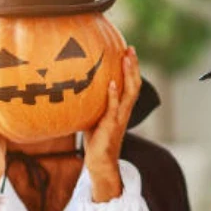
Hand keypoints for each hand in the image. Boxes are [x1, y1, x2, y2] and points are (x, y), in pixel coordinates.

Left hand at [83, 47, 141, 201]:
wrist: (100, 161)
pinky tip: (111, 83)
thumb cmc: (96, 139)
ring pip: (129, 93)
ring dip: (128, 75)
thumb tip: (76, 86)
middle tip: (130, 49)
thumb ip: (92, 102)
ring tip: (126, 59)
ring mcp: (119, 118)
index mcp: (122, 108)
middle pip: (134, 84)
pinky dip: (113, 95)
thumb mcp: (94, 115)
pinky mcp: (111, 126)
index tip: (128, 50)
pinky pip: (114, 108)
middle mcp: (124, 111)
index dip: (132, 68)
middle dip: (133, 66)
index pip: (131, 84)